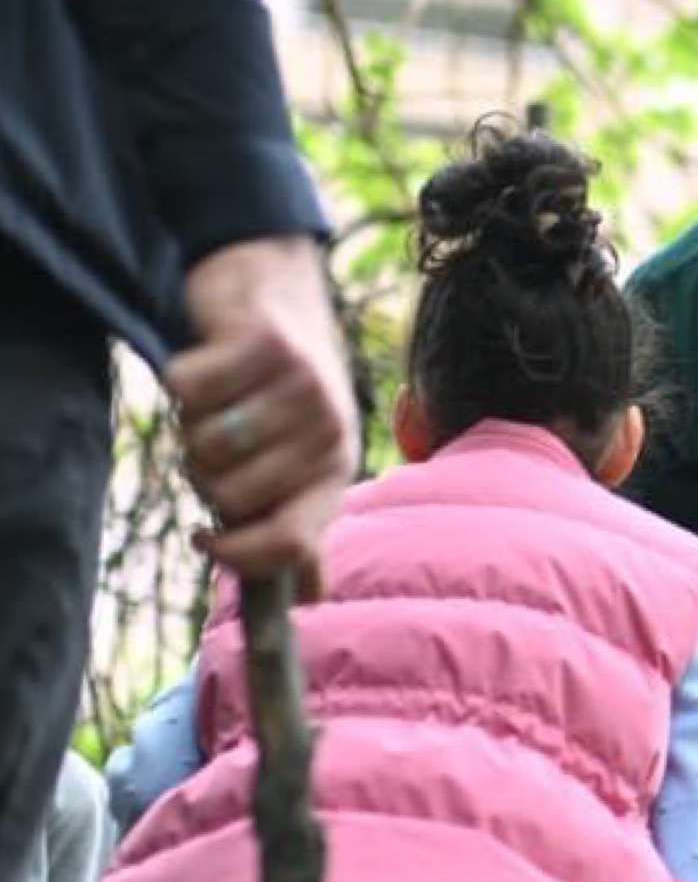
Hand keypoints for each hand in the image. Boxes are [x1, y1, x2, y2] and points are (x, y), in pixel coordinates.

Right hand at [164, 240, 358, 590]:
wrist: (274, 282)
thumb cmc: (279, 385)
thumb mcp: (303, 454)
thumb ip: (301, 522)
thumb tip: (307, 599)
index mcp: (337, 471)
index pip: (292, 544)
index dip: (238, 556)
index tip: (206, 541)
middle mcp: (329, 433)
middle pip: (228, 494)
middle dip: (203, 472)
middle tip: (216, 435)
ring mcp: (300, 387)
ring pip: (203, 443)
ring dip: (188, 425)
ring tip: (216, 400)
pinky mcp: (263, 343)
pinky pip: (185, 389)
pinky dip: (178, 378)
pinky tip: (204, 362)